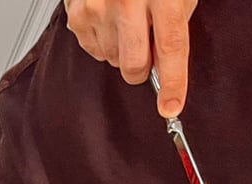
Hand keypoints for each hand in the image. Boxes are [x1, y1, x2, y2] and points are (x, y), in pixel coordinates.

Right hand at [64, 0, 196, 115]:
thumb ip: (173, 22)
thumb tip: (164, 60)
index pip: (170, 50)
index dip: (172, 83)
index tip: (170, 106)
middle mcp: (127, 3)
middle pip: (135, 64)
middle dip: (142, 68)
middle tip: (145, 54)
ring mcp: (98, 10)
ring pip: (112, 59)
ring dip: (122, 50)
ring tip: (125, 23)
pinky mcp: (78, 16)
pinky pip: (93, 49)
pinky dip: (103, 41)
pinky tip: (109, 21)